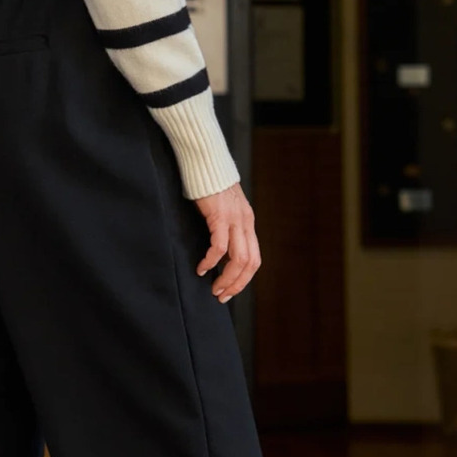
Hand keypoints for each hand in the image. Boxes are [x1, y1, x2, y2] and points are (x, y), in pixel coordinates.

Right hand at [194, 183, 260, 301]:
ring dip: (227, 278)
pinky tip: (202, 267)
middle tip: (222, 295)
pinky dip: (212, 261)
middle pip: (250, 263)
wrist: (206, 161)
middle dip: (237, 284)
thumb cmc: (210, 184)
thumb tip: (219, 252)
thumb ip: (226, 226)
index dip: (244, 279)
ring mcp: (234, 219)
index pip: (254, 258)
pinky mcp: (219, 216)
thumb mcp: (224, 208)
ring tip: (214, 287)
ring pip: (238, 259)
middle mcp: (245, 222)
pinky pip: (219, 246)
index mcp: (247, 222)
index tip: (229, 289)